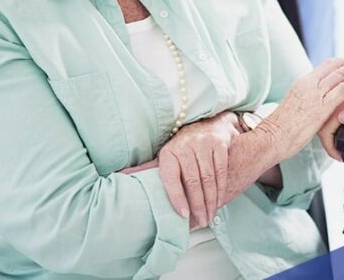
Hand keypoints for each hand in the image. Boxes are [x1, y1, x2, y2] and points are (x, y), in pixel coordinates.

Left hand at [157, 111, 243, 227]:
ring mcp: (204, 144)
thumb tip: (122, 177)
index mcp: (169, 152)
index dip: (177, 198)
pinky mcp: (219, 144)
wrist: (208, 123)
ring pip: (208, 178)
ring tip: (210, 215)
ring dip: (211, 200)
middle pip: (193, 181)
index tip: (184, 215)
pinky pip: (221, 170)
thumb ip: (151, 169)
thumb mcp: (167, 155)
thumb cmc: (184, 146)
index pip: (171, 178)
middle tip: (202, 221)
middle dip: (199, 205)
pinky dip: (221, 188)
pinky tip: (220, 200)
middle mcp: (186, 146)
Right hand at [257, 49, 343, 161]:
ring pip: (343, 72)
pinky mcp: (320, 105)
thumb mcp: (294, 109)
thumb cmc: (281, 130)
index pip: (328, 65)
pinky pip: (343, 88)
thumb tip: (314, 104)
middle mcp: (309, 83)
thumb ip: (306, 103)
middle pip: (338, 63)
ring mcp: (315, 93)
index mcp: (303, 83)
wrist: (271, 138)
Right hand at [318, 85, 343, 160]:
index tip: (338, 155)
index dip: (328, 142)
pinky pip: (333, 114)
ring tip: (338, 148)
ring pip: (326, 116)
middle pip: (322, 119)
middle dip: (326, 139)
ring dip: (328, 133)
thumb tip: (343, 116)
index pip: (326, 121)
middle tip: (338, 155)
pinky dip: (332, 127)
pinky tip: (340, 137)